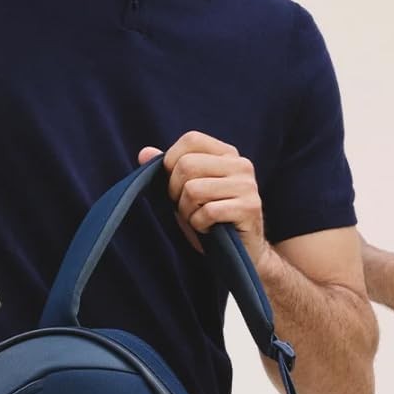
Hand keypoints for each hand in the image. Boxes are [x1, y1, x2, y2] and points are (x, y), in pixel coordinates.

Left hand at [138, 133, 268, 268]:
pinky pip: (208, 211)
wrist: (241, 253)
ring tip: (198, 218)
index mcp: (227, 154)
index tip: (174, 184)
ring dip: (187, 212)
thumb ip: (168, 170)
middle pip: (187, 165)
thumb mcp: (185, 191)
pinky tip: (209, 229)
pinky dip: (199, 225)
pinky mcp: (249, 208)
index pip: (191, 140)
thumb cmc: (210, 219)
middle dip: (176, 192)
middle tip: (187, 207)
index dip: (172, 161)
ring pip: (193, 189)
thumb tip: (144, 153)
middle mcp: (241, 165)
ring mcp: (247, 186)